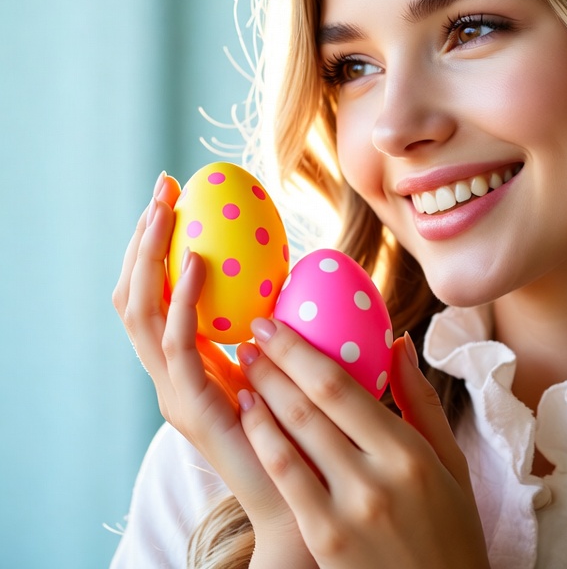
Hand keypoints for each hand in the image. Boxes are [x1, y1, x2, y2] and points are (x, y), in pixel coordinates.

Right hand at [113, 175, 314, 565]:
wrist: (309, 499)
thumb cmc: (311, 425)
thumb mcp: (296, 355)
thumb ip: (290, 318)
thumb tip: (312, 264)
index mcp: (193, 359)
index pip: (155, 292)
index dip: (158, 241)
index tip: (175, 190)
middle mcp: (173, 371)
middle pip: (135, 294)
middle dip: (144, 237)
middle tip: (163, 187)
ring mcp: (175, 390)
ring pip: (140, 313)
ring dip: (149, 255)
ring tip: (165, 209)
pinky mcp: (191, 407)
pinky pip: (175, 344)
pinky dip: (180, 298)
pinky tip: (196, 259)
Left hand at [237, 318, 489, 568]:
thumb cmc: (452, 531)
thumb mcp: (451, 463)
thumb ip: (422, 401)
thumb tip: (400, 343)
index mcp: (409, 453)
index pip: (342, 388)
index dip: (301, 352)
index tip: (277, 324)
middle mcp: (376, 478)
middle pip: (310, 407)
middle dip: (274, 363)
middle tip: (253, 333)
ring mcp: (346, 513)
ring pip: (291, 440)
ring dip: (261, 396)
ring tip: (244, 366)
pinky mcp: (325, 540)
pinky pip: (285, 480)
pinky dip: (263, 441)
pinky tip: (250, 416)